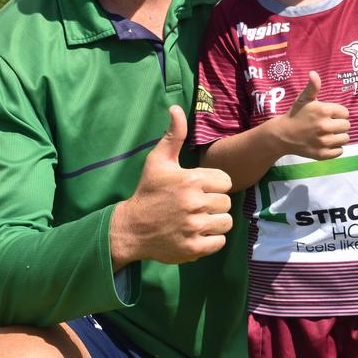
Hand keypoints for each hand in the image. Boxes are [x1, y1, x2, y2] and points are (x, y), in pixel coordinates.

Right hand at [110, 106, 233, 267]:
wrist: (131, 228)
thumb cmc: (148, 191)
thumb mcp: (158, 161)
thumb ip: (173, 135)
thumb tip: (176, 108)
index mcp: (191, 180)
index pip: (225, 182)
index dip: (214, 185)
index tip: (200, 188)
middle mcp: (195, 204)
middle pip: (226, 202)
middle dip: (214, 203)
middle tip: (196, 205)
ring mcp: (195, 228)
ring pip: (226, 223)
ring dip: (215, 222)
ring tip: (198, 219)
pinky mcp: (194, 248)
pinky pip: (219, 242)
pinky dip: (211, 240)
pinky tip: (196, 234)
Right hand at [275, 71, 350, 160]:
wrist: (282, 135)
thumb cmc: (295, 114)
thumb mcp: (303, 99)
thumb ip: (313, 86)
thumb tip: (314, 73)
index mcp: (324, 111)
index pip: (345, 113)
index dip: (338, 113)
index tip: (329, 115)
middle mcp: (325, 126)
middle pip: (347, 126)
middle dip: (339, 124)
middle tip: (328, 125)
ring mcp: (324, 142)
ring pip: (345, 139)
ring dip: (339, 136)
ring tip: (328, 134)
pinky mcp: (322, 154)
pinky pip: (340, 151)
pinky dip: (335, 148)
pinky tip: (326, 143)